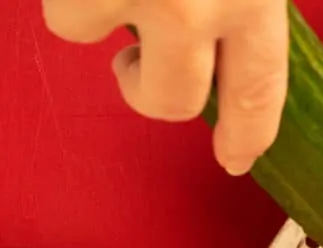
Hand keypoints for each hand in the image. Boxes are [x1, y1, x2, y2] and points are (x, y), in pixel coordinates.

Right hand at [42, 0, 288, 175]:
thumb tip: (225, 35)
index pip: (257, 90)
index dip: (247, 133)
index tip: (235, 158)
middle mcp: (197, 4)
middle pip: (173, 100)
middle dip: (148, 90)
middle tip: (132, 62)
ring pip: (101, 51)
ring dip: (93, 14)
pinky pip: (64, 16)